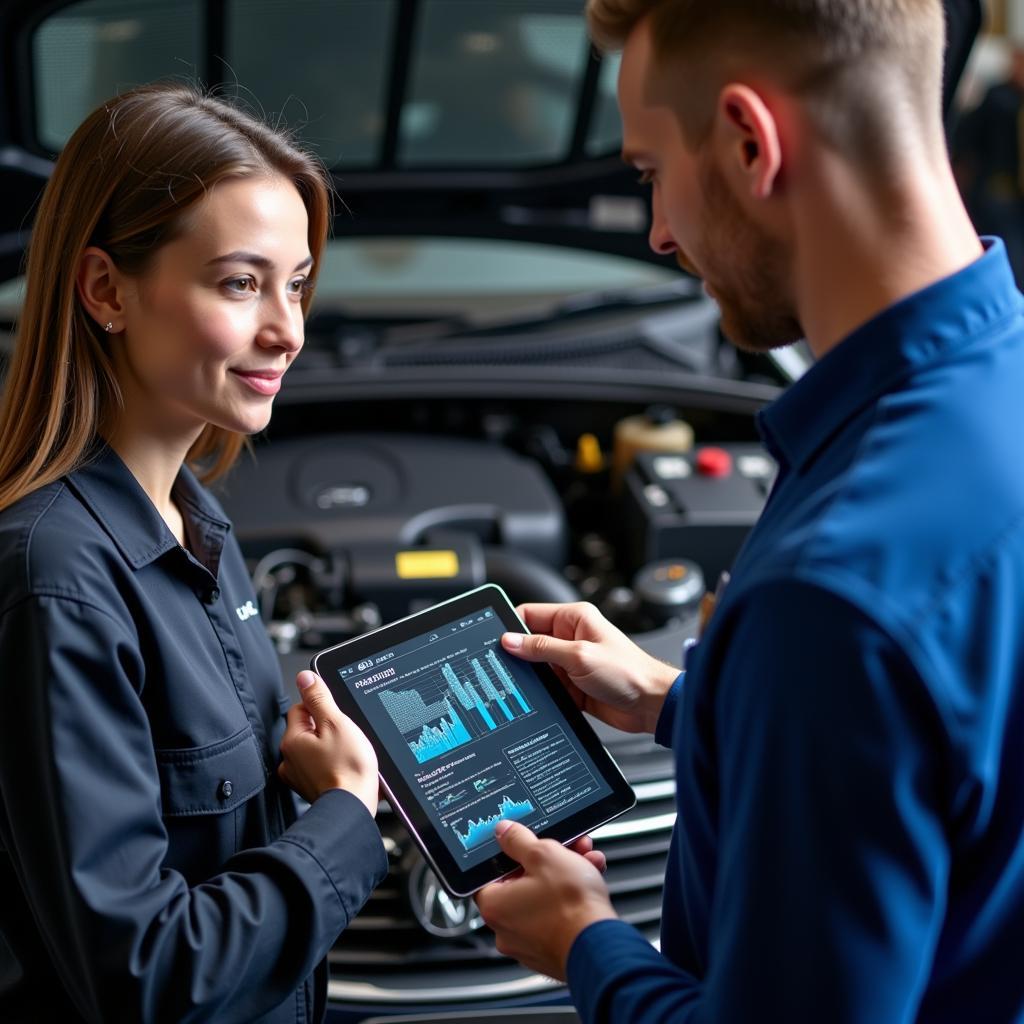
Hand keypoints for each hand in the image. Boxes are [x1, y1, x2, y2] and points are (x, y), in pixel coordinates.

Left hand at [278, 671, 378, 815]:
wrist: (354, 808)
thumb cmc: (348, 769)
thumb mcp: (337, 723)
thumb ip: (319, 698)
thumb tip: (305, 678)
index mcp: (292, 740)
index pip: (300, 708)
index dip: (322, 707)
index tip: (337, 715)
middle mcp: (290, 760)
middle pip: (309, 729)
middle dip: (328, 729)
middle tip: (347, 736)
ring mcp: (300, 777)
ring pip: (316, 749)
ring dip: (332, 747)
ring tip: (349, 754)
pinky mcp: (312, 789)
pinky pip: (322, 767)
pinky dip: (333, 765)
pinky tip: (347, 768)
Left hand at [474, 821, 615, 979]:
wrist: (600, 944)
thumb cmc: (571, 906)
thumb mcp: (544, 855)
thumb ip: (519, 840)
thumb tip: (505, 832)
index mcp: (494, 906)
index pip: (490, 874)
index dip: (510, 855)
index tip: (525, 845)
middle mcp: (506, 931)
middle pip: (523, 883)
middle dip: (549, 862)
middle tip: (564, 849)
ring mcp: (529, 944)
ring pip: (544, 898)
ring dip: (565, 876)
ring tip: (585, 862)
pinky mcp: (551, 951)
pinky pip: (557, 917)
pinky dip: (571, 900)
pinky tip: (590, 882)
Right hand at [502, 602, 679, 733]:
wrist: (652, 705)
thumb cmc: (629, 672)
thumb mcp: (580, 656)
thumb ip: (542, 648)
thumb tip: (511, 640)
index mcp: (574, 618)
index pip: (531, 614)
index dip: (511, 626)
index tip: (493, 639)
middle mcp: (571, 637)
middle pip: (530, 641)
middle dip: (517, 654)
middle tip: (500, 666)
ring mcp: (570, 662)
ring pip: (536, 667)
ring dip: (529, 676)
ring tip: (518, 685)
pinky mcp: (571, 685)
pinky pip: (546, 686)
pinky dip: (540, 692)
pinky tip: (534, 698)